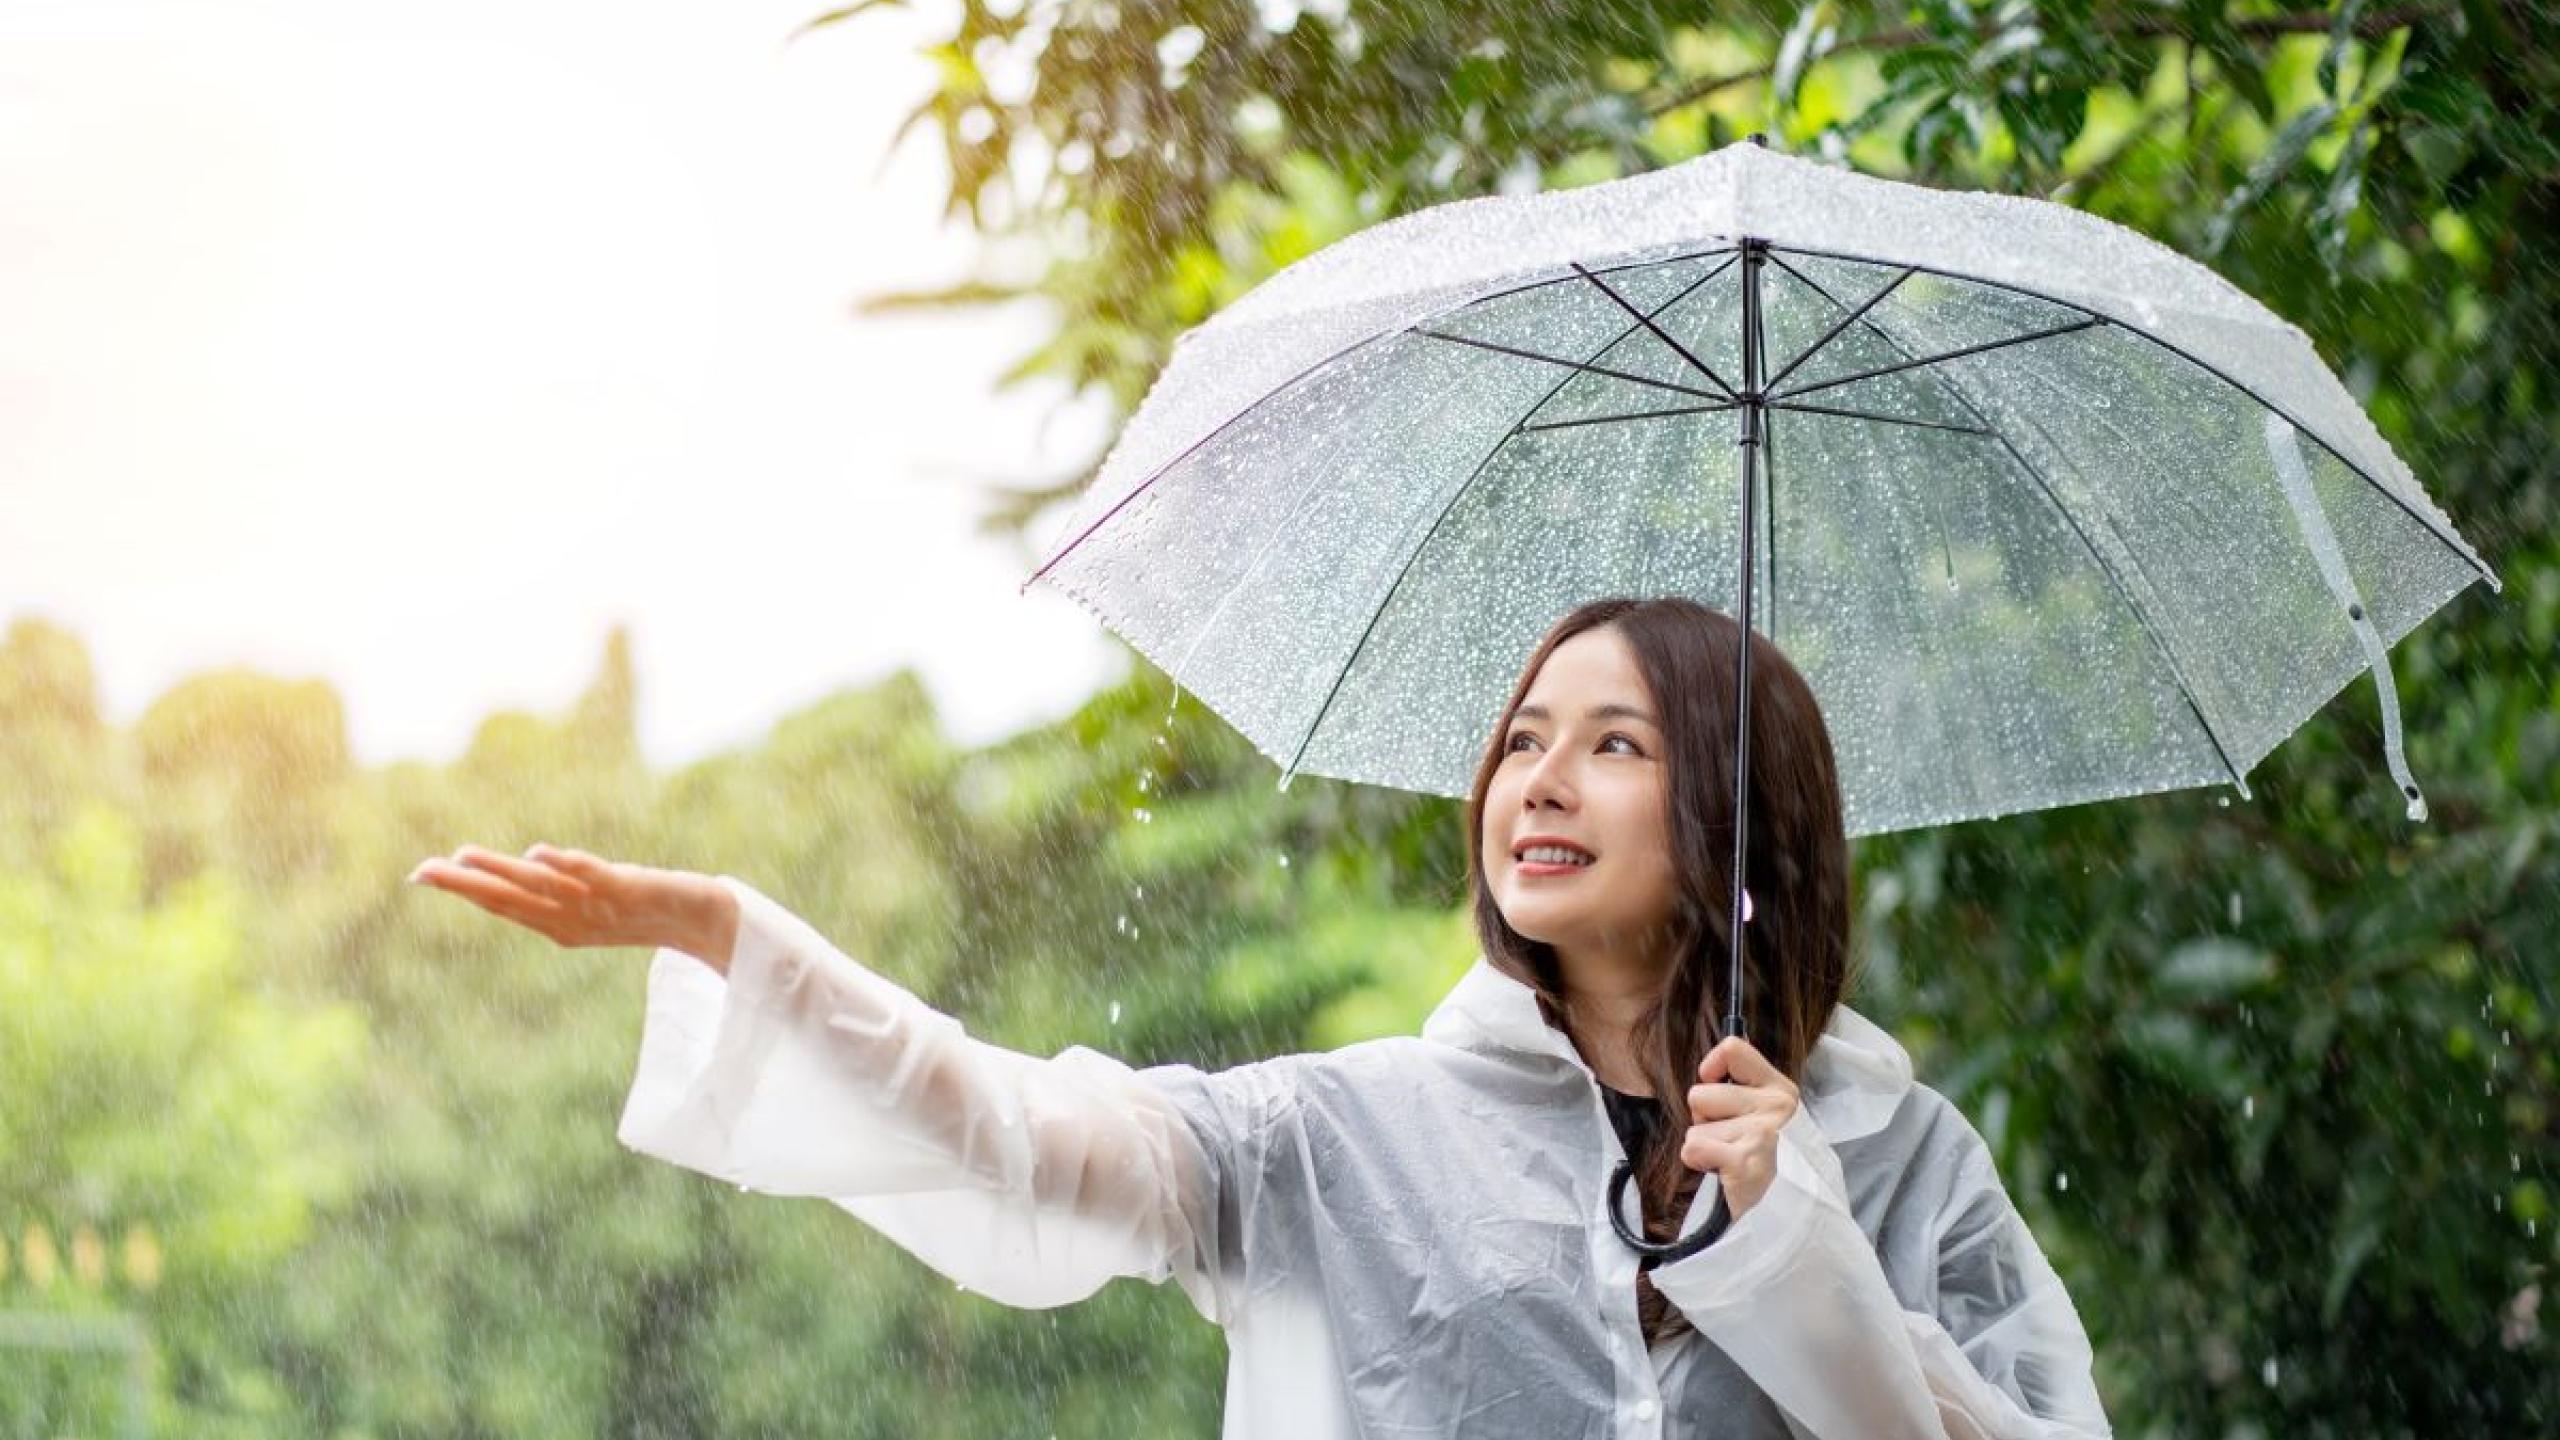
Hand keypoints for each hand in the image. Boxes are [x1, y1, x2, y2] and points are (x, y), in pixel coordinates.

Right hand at [407, 844, 739, 971]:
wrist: (710, 923)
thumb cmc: (654, 913)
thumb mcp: (600, 909)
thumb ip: (564, 895)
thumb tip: (528, 869)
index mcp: (563, 926)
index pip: (504, 906)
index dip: (464, 890)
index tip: (422, 874)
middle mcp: (574, 920)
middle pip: (511, 900)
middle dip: (464, 885)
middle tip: (420, 870)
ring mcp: (600, 905)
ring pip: (541, 888)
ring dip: (501, 872)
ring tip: (463, 856)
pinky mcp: (630, 889)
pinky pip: (591, 877)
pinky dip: (563, 866)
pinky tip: (535, 853)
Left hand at [1681, 1034, 1801, 1219]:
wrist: (1794, 1216)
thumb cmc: (1773, 1163)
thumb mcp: (1770, 1118)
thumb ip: (1746, 1090)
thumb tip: (1710, 1067)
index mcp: (1780, 1090)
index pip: (1733, 1049)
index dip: (1711, 1068)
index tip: (1714, 1087)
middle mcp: (1775, 1107)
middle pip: (1699, 1094)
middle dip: (1704, 1122)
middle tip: (1729, 1142)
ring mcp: (1762, 1134)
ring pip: (1694, 1128)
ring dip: (1705, 1147)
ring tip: (1731, 1160)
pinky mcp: (1744, 1162)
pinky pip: (1692, 1149)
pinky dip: (1701, 1164)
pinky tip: (1725, 1173)